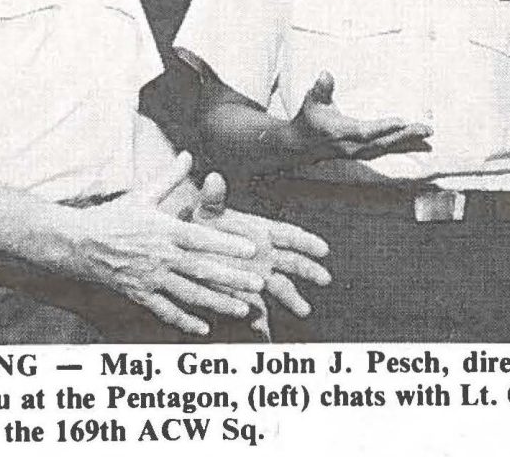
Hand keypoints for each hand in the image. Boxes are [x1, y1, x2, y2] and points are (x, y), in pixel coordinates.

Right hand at [70, 152, 263, 335]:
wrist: (78, 243)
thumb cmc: (113, 216)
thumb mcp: (142, 195)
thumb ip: (170, 177)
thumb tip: (189, 154)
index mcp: (163, 229)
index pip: (200, 237)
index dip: (226, 244)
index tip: (252, 249)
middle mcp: (159, 255)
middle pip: (201, 269)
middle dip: (232, 278)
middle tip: (259, 284)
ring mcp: (149, 278)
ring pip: (189, 294)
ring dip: (218, 303)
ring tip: (243, 309)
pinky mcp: (139, 294)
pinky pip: (166, 311)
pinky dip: (185, 321)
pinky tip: (205, 328)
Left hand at [193, 172, 330, 327]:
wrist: (185, 248)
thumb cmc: (197, 225)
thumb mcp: (204, 211)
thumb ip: (212, 198)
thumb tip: (212, 179)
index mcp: (259, 231)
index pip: (288, 235)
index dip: (305, 242)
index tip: (322, 249)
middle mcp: (263, 253)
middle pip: (292, 262)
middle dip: (309, 269)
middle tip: (324, 278)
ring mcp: (255, 273)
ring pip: (280, 287)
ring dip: (292, 298)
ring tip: (303, 310)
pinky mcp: (243, 291)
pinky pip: (257, 307)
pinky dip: (260, 319)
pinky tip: (262, 330)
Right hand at [291, 71, 431, 163]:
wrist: (301, 145)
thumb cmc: (310, 118)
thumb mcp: (312, 101)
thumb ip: (321, 88)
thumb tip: (326, 74)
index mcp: (340, 132)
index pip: (364, 132)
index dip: (382, 128)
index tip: (401, 122)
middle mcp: (351, 146)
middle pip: (381, 143)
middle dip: (405, 136)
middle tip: (426, 129)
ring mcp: (358, 152)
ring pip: (387, 148)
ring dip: (408, 143)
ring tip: (427, 135)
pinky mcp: (364, 153)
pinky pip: (386, 151)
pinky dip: (403, 148)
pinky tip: (418, 144)